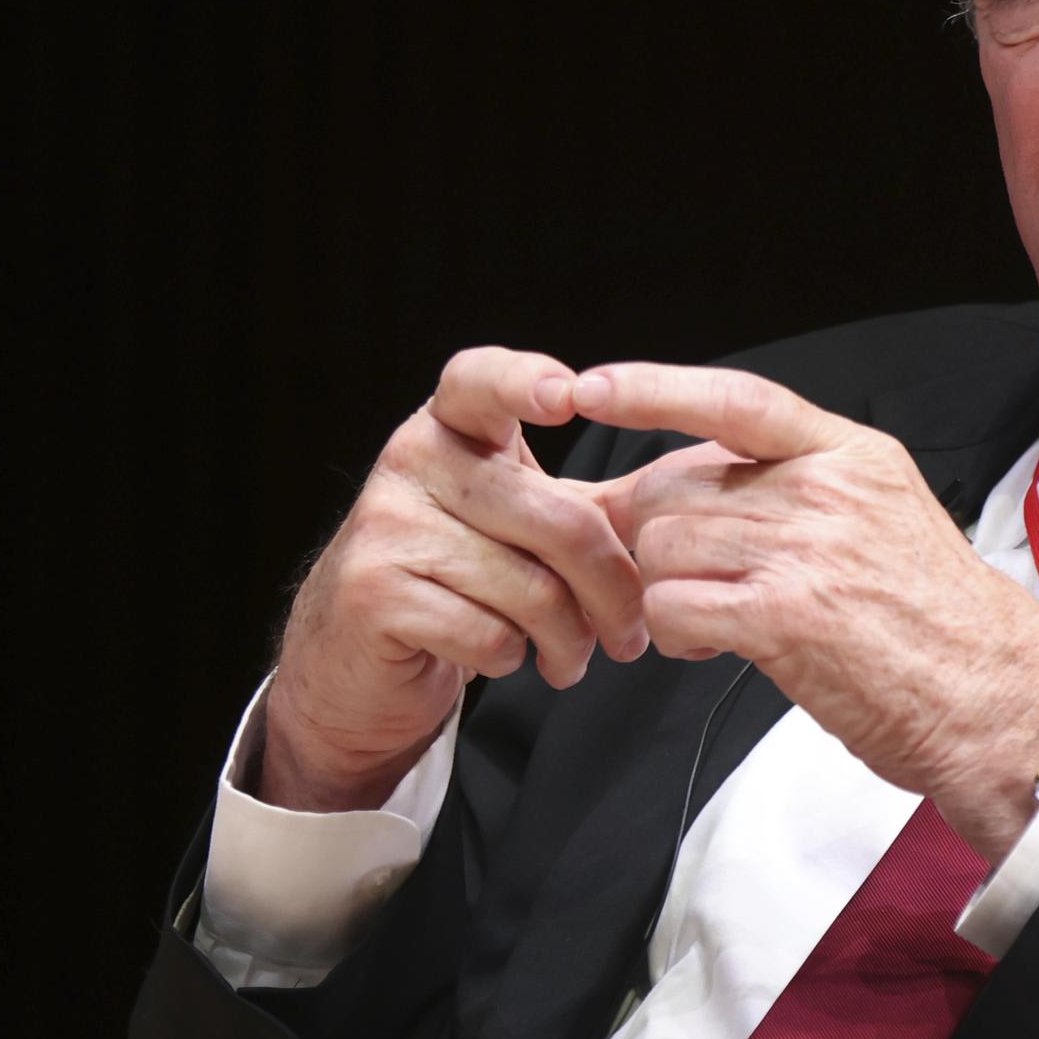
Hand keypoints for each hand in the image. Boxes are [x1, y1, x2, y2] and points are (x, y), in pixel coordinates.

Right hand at [261, 347, 647, 811]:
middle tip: (630, 637)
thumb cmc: (457, 578)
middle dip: (613, 593)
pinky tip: (505, 657)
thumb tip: (681, 507)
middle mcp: (413, 460)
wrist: (358, 657)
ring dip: (568, 641)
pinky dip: (512, 658)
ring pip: (530, 589)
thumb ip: (587, 505)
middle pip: (558, 520)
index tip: (571, 396)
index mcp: (453, 426)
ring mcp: (386, 524)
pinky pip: (487, 632)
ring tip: (570, 658)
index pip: (482, 380)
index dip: (525, 381)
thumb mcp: (520, 523)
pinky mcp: (372, 592)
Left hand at [574, 362, 1038, 862]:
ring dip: (667, 590)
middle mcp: (828, 490)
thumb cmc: (932, 620)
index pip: (736, 399)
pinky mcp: (786, 617)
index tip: (593, 387)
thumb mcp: (879, 517)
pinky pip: (673, 605)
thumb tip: (676, 485)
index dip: (653, 388)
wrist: (992, 695)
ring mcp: (807, 550)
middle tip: (686, 577)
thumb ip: (789, 490)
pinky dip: (673, 632)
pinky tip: (711, 646)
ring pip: (664, 546)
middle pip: (675, 485)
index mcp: (852, 455)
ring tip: (713, 620)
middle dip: (656, 535)